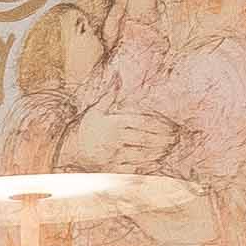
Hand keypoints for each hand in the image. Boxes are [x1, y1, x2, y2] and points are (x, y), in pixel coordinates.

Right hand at [61, 100, 190, 176]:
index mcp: (114, 122)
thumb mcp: (96, 109)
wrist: (68, 151)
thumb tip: (117, 74)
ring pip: (143, 155)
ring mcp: (114, 156)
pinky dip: (147, 167)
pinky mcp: (112, 170)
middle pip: (146, 139)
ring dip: (159, 152)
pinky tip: (157, 162)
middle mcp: (115, 140)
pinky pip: (134, 169)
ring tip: (170, 148)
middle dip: (164, 139)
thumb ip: (110, 93)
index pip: (143, 122)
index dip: (160, 124)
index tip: (173, 126)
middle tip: (177, 138)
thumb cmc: (86, 128)